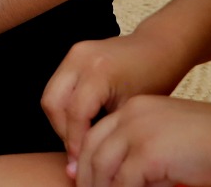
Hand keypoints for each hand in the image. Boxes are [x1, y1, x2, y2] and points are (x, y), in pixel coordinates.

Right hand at [42, 33, 187, 166]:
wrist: (159, 48)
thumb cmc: (154, 78)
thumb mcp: (131, 110)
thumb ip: (105, 132)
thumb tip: (84, 159)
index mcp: (99, 71)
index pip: (75, 113)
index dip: (75, 142)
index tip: (80, 162)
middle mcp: (80, 58)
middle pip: (52, 102)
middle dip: (61, 131)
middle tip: (76, 152)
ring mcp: (74, 53)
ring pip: (51, 94)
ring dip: (60, 120)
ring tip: (78, 138)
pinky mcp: (73, 54)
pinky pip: (58, 85)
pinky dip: (65, 106)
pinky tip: (80, 122)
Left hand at [70, 95, 210, 186]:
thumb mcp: (169, 136)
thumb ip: (144, 149)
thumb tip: (124, 176)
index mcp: (136, 107)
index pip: (98, 134)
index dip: (86, 160)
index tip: (82, 179)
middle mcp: (132, 115)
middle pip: (93, 149)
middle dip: (86, 176)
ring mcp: (138, 132)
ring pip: (102, 167)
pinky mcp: (148, 153)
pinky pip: (123, 182)